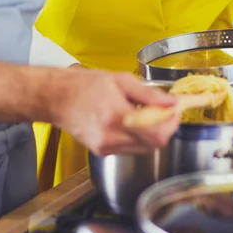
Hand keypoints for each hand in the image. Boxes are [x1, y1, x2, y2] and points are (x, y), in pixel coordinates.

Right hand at [50, 69, 178, 155]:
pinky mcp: (102, 152)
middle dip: (164, 127)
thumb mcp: (120, 81)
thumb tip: (171, 102)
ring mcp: (106, 147)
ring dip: (150, 132)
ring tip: (142, 112)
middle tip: (164, 110)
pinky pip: (130, 148)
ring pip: (143, 148)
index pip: (157, 134)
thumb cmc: (85, 85)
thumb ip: (148, 94)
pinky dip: (136, 136)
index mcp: (117, 116)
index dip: (171, 124)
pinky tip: (127, 120)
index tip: (175, 110)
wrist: (56, 98)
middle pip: (153, 144)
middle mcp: (111, 137)